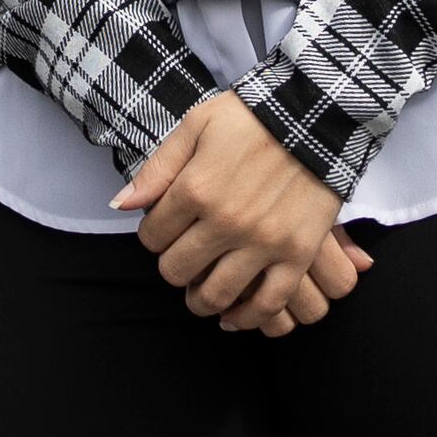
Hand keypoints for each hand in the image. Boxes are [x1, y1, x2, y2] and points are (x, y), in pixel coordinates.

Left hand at [122, 93, 368, 333]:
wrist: (315, 117)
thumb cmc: (250, 118)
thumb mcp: (196, 125)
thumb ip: (157, 168)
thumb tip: (121, 205)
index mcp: (196, 188)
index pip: (152, 237)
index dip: (152, 235)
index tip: (165, 229)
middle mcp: (226, 221)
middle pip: (177, 270)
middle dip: (173, 266)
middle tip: (183, 257)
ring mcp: (263, 242)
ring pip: (216, 295)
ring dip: (201, 299)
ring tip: (201, 292)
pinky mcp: (297, 254)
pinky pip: (267, 304)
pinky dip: (247, 318)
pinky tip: (233, 317)